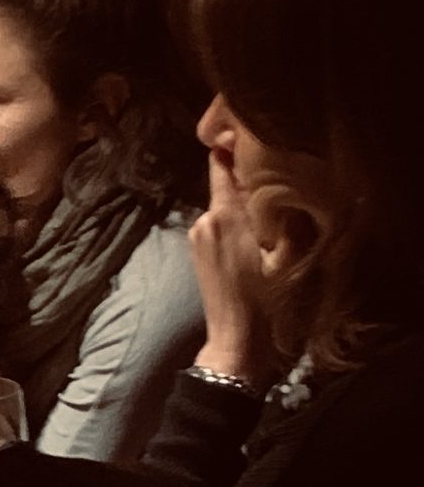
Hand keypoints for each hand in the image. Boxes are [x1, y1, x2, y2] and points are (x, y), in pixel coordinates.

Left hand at [188, 148, 276, 384]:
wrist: (236, 343)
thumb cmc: (265, 303)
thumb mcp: (287, 256)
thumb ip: (284, 215)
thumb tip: (289, 184)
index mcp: (224, 215)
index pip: (221, 164)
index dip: (238, 149)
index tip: (258, 142)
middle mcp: (204, 220)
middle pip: (226, 184)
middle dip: (249, 180)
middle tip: (279, 181)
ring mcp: (197, 237)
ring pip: (223, 205)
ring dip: (245, 205)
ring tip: (272, 212)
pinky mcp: (197, 252)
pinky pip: (219, 224)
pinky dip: (237, 223)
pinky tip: (257, 236)